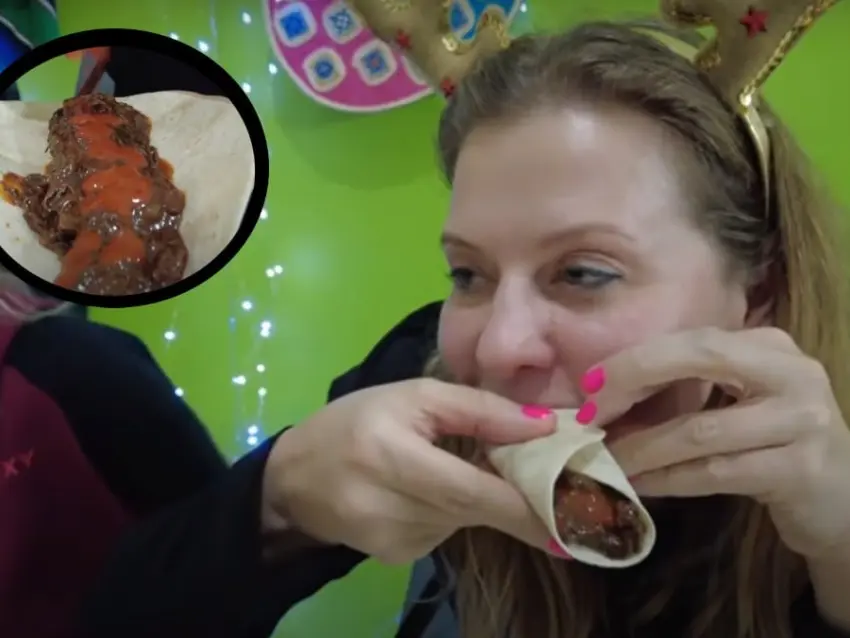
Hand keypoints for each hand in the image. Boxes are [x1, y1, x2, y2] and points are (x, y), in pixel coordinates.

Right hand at [262, 378, 554, 563]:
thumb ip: (478, 410)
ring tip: (450, 467)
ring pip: (463, 521)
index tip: (573, 521)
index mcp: (390, 455)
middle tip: (554, 488)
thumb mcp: (413, 396)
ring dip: (476, 499)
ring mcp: (389, 541)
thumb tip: (543, 427)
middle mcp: (387, 507)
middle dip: (517, 501)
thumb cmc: (355, 421)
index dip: (524, 507)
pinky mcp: (393, 559)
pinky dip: (449, 512)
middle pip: (474, 509)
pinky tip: (423, 492)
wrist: (295, 477)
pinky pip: (443, 533)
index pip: (470, 490)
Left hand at [583, 327, 849, 559]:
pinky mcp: (801, 470)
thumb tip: (604, 394)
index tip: (589, 385)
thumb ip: (693, 385)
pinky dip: (669, 479)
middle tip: (589, 416)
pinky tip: (639, 485)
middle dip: (633, 383)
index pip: (693, 339)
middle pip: (700, 359)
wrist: (842, 500)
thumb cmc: (776, 443)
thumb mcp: (743, 401)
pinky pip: (715, 473)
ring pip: (701, 431)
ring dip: (642, 447)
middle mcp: (792, 372)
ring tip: (605, 459)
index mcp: (771, 346)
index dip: (636, 359)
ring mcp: (803, 421)